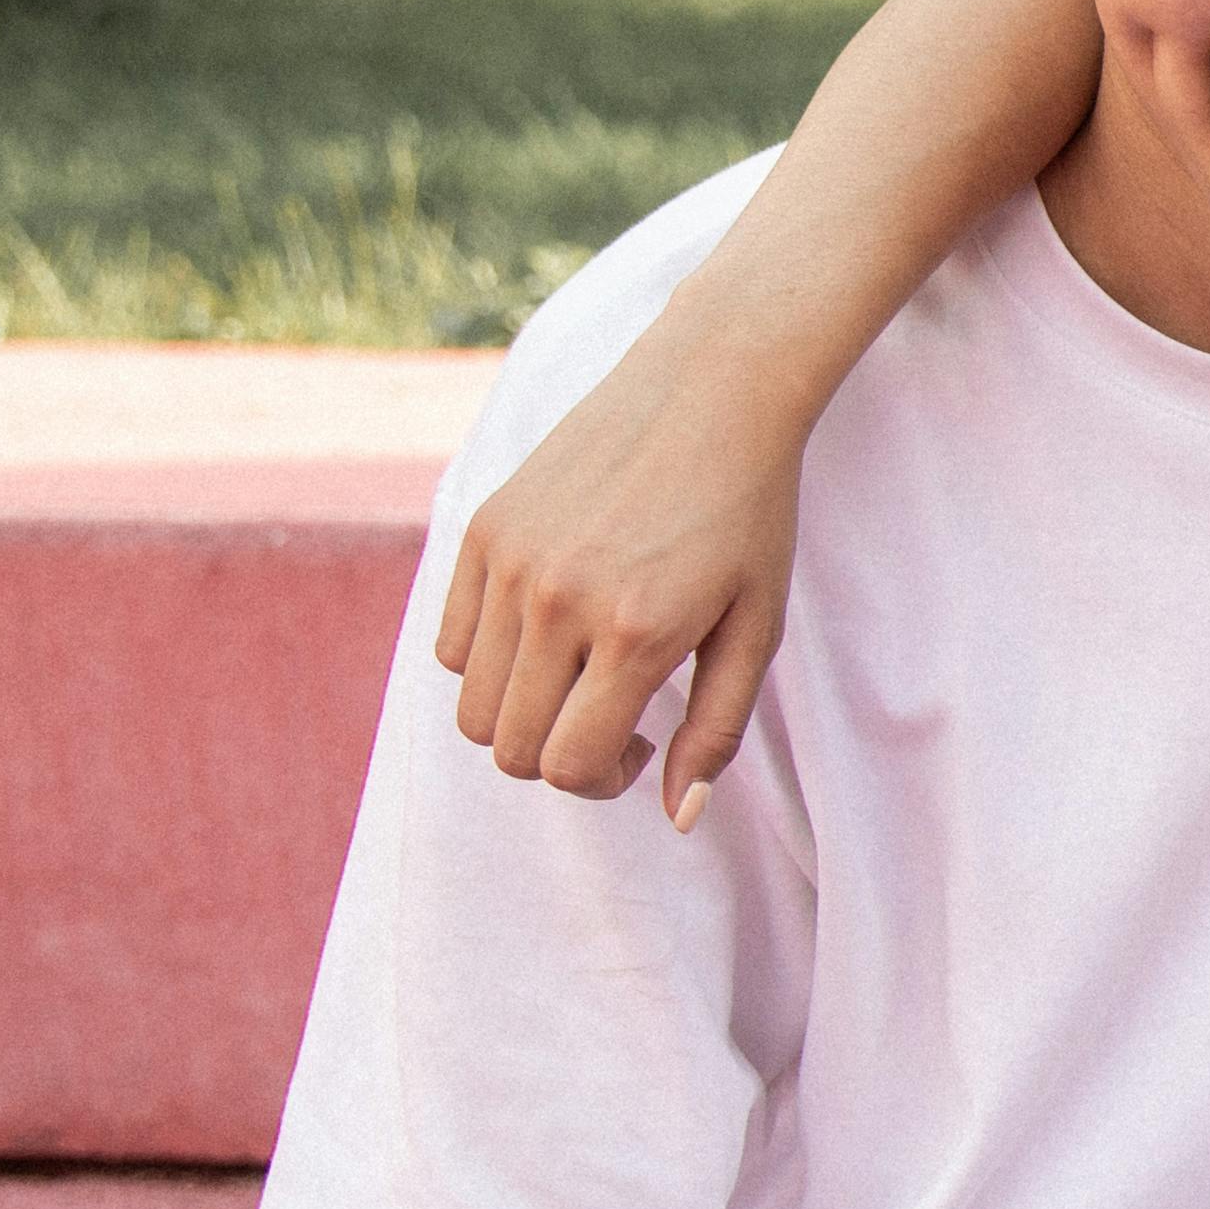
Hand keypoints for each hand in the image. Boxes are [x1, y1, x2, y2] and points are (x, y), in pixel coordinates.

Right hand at [436, 303, 803, 823]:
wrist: (708, 389)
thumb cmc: (748, 514)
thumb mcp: (757, 629)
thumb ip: (716, 731)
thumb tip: (677, 819)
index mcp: (635, 633)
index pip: (568, 765)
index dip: (601, 781)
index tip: (638, 750)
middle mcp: (557, 601)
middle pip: (510, 747)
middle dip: (559, 760)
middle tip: (613, 723)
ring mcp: (509, 562)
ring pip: (472, 703)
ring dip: (521, 717)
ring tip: (581, 680)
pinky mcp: (481, 528)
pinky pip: (451, 641)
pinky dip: (488, 664)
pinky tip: (548, 635)